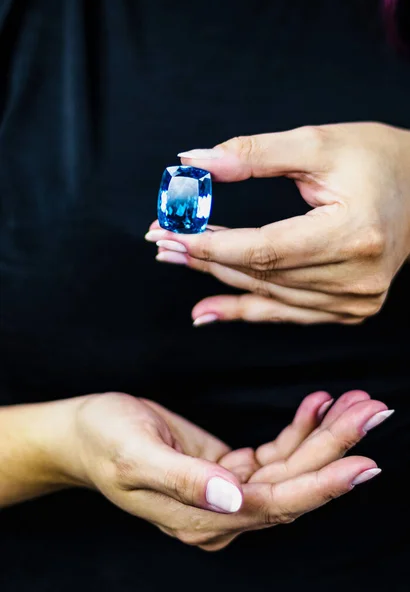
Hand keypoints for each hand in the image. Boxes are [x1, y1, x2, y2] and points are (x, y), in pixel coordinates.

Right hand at [62, 390, 389, 551]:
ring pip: (291, 467)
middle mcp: (222, 512)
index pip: (275, 507)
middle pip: (293, 484)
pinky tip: (317, 404)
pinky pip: (274, 452)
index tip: (364, 462)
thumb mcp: (135, 456)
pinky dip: (298, 428)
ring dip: (325, 435)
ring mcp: (227, 492)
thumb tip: (235, 502)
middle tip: (372, 411)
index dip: (321, 486)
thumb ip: (185, 482)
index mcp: (201, 519)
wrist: (83, 433)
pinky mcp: (227, 469)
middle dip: (336, 449)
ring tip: (355, 402)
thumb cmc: (103, 441)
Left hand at [146, 122, 409, 323]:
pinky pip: (286, 313)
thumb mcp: (317, 143)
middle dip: (206, 257)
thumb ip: (253, 154)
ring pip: (269, 294)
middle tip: (162, 243)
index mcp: (353, 233)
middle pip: (262, 274)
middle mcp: (357, 277)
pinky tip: (208, 308)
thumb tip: (194, 162)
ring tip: (177, 260)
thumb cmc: (376, 159)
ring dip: (219, 277)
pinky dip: (246, 309)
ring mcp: (355, 300)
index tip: (171, 234)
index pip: (266, 248)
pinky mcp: (350, 308)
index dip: (213, 245)